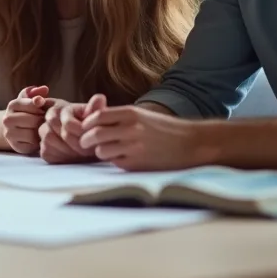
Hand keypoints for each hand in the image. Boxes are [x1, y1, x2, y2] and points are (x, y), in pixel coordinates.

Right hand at [1, 86, 52, 154]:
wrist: (13, 128)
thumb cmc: (26, 111)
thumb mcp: (29, 99)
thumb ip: (36, 93)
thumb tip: (45, 89)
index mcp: (12, 105)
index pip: (31, 104)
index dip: (41, 106)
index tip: (44, 107)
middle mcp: (7, 119)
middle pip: (33, 120)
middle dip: (42, 120)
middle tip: (46, 120)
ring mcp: (9, 134)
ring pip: (32, 133)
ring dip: (40, 132)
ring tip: (43, 128)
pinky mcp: (15, 146)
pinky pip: (32, 145)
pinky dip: (37, 142)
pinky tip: (38, 137)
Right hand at [39, 95, 103, 163]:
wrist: (88, 138)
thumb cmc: (91, 127)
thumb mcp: (95, 117)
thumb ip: (96, 109)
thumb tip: (99, 98)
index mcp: (61, 108)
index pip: (66, 124)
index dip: (80, 133)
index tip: (91, 138)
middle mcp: (49, 117)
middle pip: (54, 132)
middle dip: (72, 143)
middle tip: (87, 150)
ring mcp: (44, 131)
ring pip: (48, 141)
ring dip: (66, 150)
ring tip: (81, 154)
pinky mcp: (44, 147)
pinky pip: (46, 152)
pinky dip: (60, 157)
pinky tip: (73, 158)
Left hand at [79, 104, 207, 170]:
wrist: (191, 143)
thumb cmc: (165, 129)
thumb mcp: (143, 115)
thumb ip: (120, 118)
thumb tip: (93, 122)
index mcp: (130, 113)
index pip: (97, 117)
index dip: (87, 123)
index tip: (86, 128)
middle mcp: (130, 129)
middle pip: (94, 134)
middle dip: (86, 140)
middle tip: (85, 144)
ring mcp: (133, 147)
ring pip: (101, 151)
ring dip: (100, 152)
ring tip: (106, 151)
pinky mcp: (138, 164)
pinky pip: (115, 163)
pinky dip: (115, 161)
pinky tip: (122, 158)